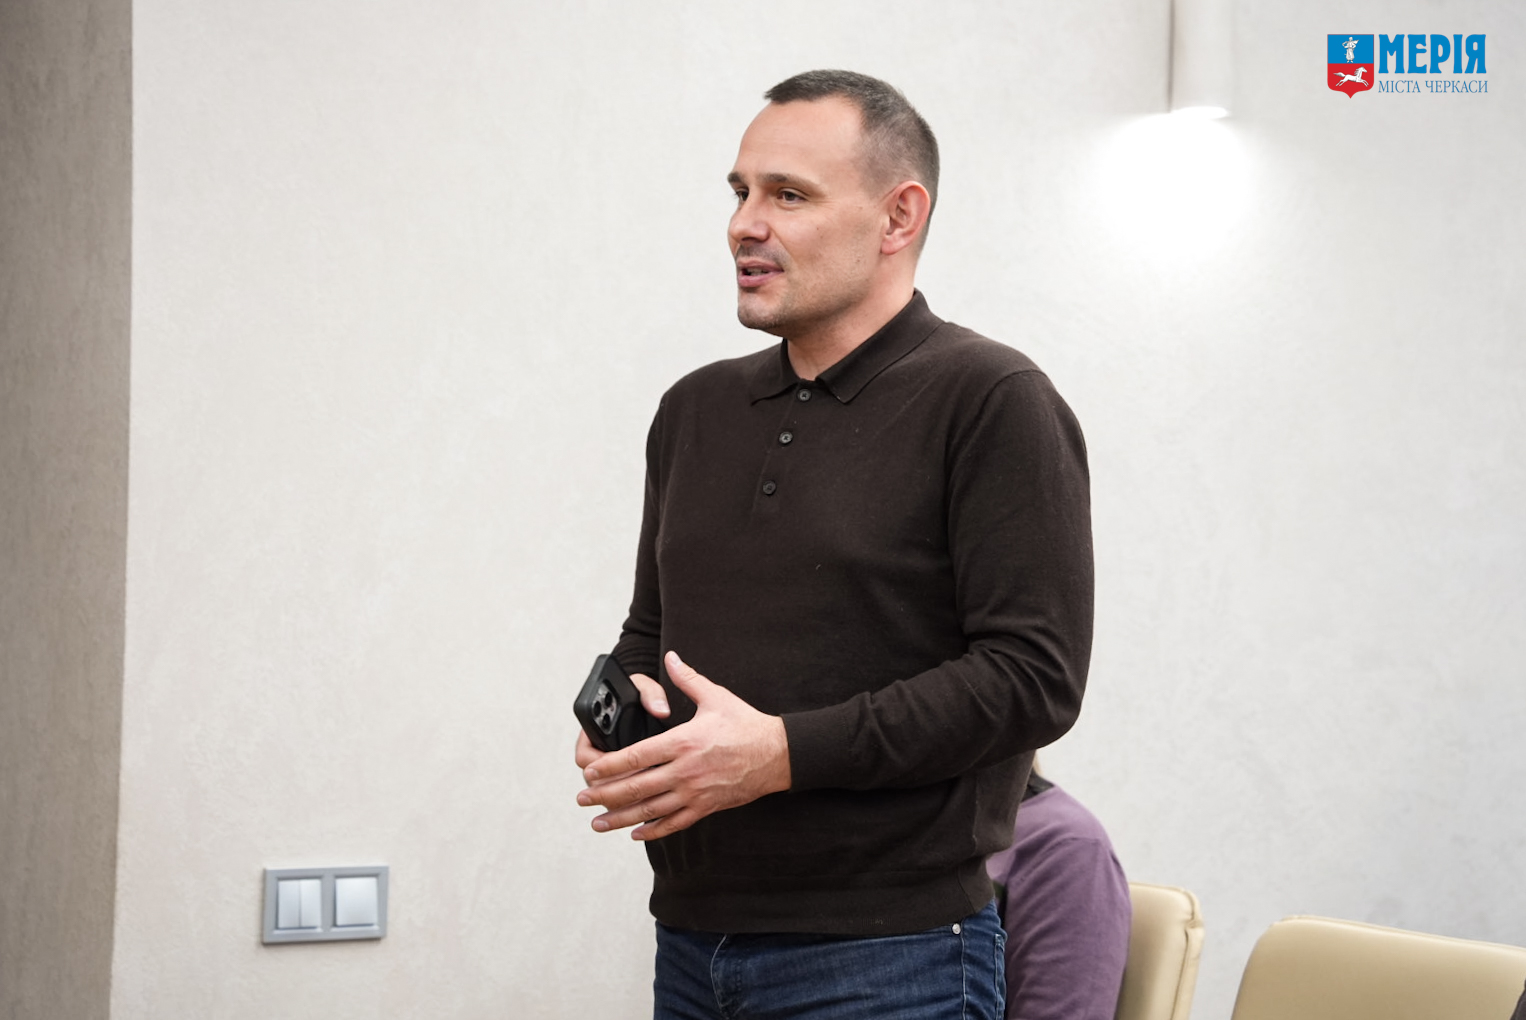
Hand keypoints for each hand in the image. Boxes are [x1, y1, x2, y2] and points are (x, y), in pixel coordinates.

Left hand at [576, 650, 790, 840]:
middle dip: (605, 794)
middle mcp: (686, 771)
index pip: (637, 756)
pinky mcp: (706, 807)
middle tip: (582, 798)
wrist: (778, 754)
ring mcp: (696, 792)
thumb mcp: (715, 697)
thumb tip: (671, 658)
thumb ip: (687, 679)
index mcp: (684, 742)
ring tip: (598, 823)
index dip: (610, 766)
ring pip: (651, 810)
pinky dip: (653, 830)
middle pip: (637, 787)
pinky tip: (636, 833)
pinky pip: (674, 823)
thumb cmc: (746, 725)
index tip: (590, 771)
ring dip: (621, 818)